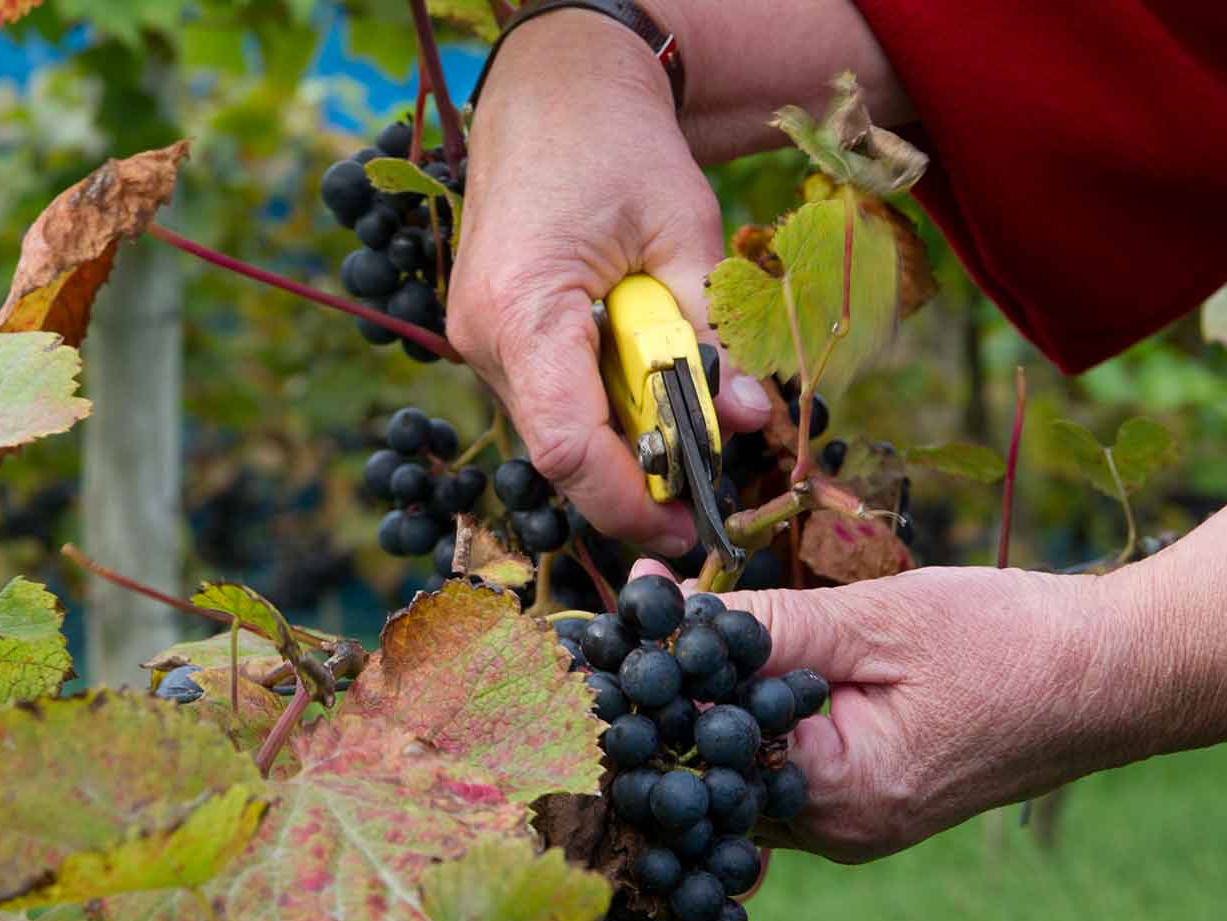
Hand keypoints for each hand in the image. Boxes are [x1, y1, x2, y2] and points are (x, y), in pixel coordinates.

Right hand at [446, 11, 772, 557]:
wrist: (553, 90)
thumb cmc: (616, 145)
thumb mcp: (686, 231)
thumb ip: (713, 335)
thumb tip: (751, 421)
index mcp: (520, 311)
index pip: (564, 447)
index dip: (628, 502)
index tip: (691, 525)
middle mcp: (480, 338)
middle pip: (558, 451)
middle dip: (637, 479)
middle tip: (711, 484)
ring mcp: (475, 341)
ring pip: (553, 431)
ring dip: (622, 441)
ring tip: (688, 421)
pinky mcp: (490, 337)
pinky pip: (548, 400)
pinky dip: (601, 409)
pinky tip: (645, 386)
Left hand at [627, 558, 1110, 861]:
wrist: (1118, 674)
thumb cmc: (1013, 642)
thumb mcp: (878, 618)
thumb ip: (767, 624)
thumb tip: (663, 606)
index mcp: (835, 796)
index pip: (696, 758)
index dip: (643, 693)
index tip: (604, 633)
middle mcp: (832, 830)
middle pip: (705, 779)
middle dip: (659, 704)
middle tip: (623, 628)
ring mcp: (848, 824)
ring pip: (738, 774)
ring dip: (702, 707)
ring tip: (669, 632)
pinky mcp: (863, 800)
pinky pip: (780, 768)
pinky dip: (749, 718)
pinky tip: (732, 661)